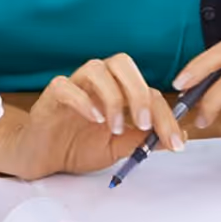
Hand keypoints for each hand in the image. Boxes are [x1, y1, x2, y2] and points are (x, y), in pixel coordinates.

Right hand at [1, 53, 187, 179]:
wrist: (43, 157)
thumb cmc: (79, 146)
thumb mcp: (118, 148)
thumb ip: (143, 141)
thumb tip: (177, 139)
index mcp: (119, 91)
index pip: (149, 91)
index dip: (166, 116)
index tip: (176, 141)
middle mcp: (99, 82)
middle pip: (123, 64)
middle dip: (139, 93)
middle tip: (143, 123)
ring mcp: (75, 85)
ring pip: (97, 68)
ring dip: (112, 97)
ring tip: (114, 127)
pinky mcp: (52, 95)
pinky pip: (66, 85)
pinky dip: (83, 100)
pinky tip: (94, 119)